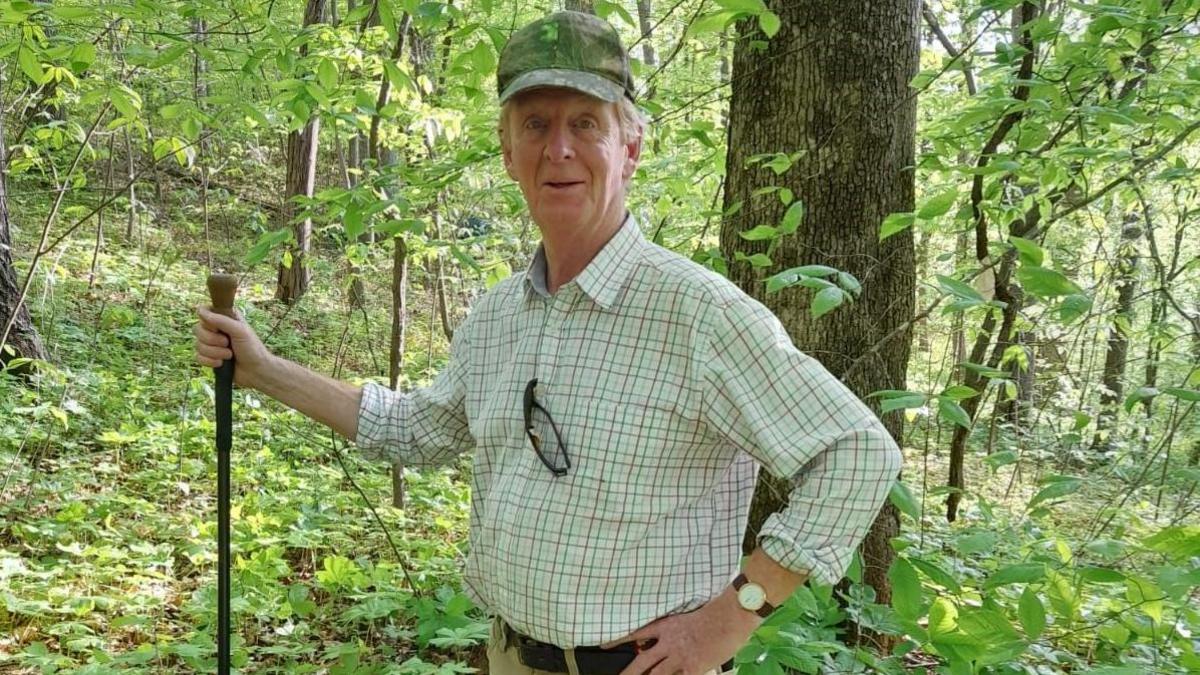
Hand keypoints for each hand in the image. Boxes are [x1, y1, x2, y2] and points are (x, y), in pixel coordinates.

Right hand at [193, 305, 273, 388]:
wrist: (256, 371)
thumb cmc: (252, 348)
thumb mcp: (240, 331)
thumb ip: (221, 320)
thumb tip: (200, 311)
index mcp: (225, 318)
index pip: (203, 312)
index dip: (208, 322)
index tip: (218, 329)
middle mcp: (216, 329)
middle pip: (197, 329)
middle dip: (213, 340)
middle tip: (228, 343)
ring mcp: (212, 344)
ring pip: (197, 345)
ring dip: (215, 352)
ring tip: (229, 355)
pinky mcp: (209, 357)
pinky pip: (198, 357)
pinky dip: (210, 362)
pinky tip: (222, 364)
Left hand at [604, 591, 760, 674]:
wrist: (729, 616)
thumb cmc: (715, 611)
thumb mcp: (690, 616)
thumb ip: (679, 628)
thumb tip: (674, 637)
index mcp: (667, 626)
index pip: (637, 633)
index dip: (620, 640)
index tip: (604, 645)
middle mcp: (669, 643)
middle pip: (643, 660)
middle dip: (629, 672)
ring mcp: (680, 657)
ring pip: (657, 674)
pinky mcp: (693, 667)